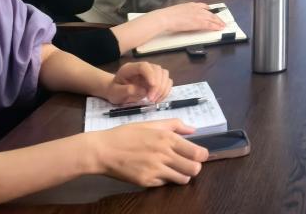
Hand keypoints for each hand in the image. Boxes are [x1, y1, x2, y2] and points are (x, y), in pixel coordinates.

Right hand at [86, 119, 207, 186]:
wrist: (102, 150)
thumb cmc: (127, 134)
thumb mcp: (151, 123)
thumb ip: (175, 125)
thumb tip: (193, 130)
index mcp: (168, 138)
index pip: (198, 152)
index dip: (202, 155)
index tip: (199, 155)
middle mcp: (164, 155)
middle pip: (194, 169)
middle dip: (195, 167)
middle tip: (188, 164)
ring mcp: (155, 170)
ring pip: (182, 179)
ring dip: (182, 175)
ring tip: (175, 170)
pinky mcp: (146, 182)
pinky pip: (164, 184)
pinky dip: (165, 179)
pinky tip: (158, 172)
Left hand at [103, 62, 172, 104]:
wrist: (117, 90)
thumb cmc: (115, 91)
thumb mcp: (115, 93)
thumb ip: (127, 90)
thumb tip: (143, 91)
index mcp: (130, 68)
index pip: (144, 66)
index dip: (150, 74)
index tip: (152, 86)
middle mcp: (144, 67)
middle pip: (157, 70)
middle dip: (157, 85)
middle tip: (151, 99)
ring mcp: (152, 72)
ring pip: (164, 74)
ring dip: (163, 88)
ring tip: (155, 100)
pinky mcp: (157, 79)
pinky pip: (167, 82)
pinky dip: (166, 91)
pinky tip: (159, 99)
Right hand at [149, 3, 225, 34]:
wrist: (166, 17)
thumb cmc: (168, 15)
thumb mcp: (178, 9)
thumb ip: (185, 11)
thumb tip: (185, 15)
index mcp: (191, 5)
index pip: (204, 6)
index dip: (209, 10)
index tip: (211, 12)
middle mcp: (197, 9)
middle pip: (210, 13)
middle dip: (217, 17)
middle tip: (221, 21)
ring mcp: (199, 15)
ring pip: (212, 18)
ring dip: (218, 22)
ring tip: (222, 25)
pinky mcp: (199, 23)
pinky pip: (210, 25)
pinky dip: (215, 26)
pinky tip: (219, 28)